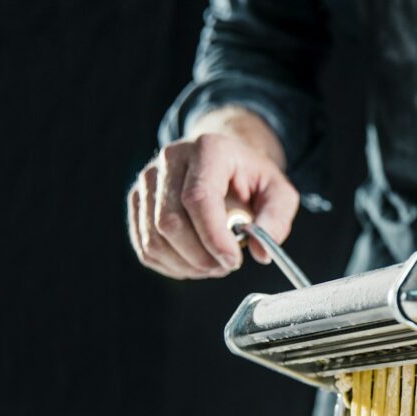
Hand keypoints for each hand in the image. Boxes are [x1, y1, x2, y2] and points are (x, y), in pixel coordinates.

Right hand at [127, 113, 298, 279]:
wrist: (225, 161)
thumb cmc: (251, 178)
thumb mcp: (279, 193)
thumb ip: (276, 221)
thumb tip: (261, 253)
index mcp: (208, 149)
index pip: (198, 198)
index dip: (213, 237)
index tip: (233, 261)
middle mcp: (170, 159)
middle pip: (170, 222)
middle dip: (201, 256)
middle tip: (227, 265)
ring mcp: (148, 180)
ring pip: (154, 239)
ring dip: (187, 264)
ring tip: (213, 263)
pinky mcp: (138, 202)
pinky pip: (146, 247)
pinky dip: (172, 265)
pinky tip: (194, 262)